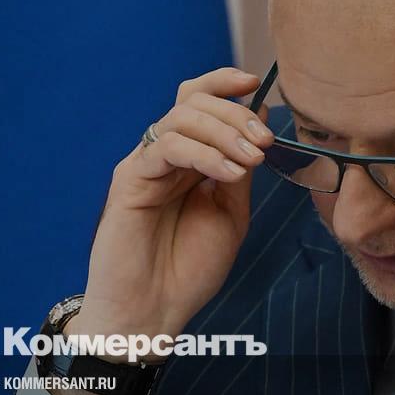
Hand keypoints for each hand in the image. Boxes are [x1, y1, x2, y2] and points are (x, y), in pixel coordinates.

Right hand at [74, 67, 271, 346]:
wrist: (154, 310)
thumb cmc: (189, 268)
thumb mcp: (231, 212)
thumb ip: (241, 167)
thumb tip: (259, 119)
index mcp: (190, 159)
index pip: (201, 100)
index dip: (226, 84)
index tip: (257, 84)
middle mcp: (165, 155)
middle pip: (193, 100)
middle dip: (235, 112)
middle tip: (264, 141)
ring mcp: (146, 164)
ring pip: (181, 117)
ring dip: (224, 131)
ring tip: (251, 160)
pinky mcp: (130, 178)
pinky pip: (167, 146)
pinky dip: (204, 154)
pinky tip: (229, 174)